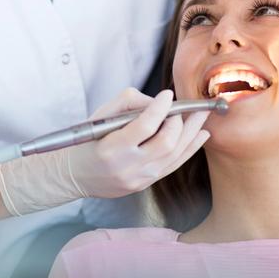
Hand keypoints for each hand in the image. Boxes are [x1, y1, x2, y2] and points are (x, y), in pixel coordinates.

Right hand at [68, 88, 209, 197]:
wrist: (76, 175)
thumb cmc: (88, 140)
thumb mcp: (101, 115)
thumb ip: (129, 103)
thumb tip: (158, 102)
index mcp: (112, 148)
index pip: (144, 126)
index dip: (160, 108)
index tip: (167, 94)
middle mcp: (128, 166)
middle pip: (166, 142)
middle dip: (180, 121)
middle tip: (184, 107)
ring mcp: (139, 178)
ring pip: (175, 154)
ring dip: (191, 132)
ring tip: (202, 115)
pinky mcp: (146, 183)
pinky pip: (174, 165)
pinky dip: (190, 148)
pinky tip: (200, 135)